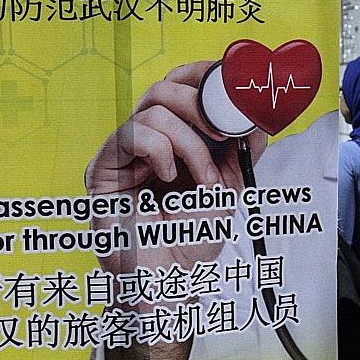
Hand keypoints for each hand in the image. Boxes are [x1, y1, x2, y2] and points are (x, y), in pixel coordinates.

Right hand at [85, 60, 265, 275]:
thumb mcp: (229, 187)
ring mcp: (122, 153)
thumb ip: (240, 149)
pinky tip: (166, 178)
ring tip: (202, 179)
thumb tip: (256, 111)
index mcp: (170, 140)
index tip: (236, 90)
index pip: (181, 88)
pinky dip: (161, 152)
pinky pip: (135, 132)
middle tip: (225, 131)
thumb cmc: (191, 240)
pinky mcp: (103, 168)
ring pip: (155, 107)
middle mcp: (144, 141)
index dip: (205, 78)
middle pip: (165, 86)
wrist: (168, 281)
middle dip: (201, 101)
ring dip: (190, 142)